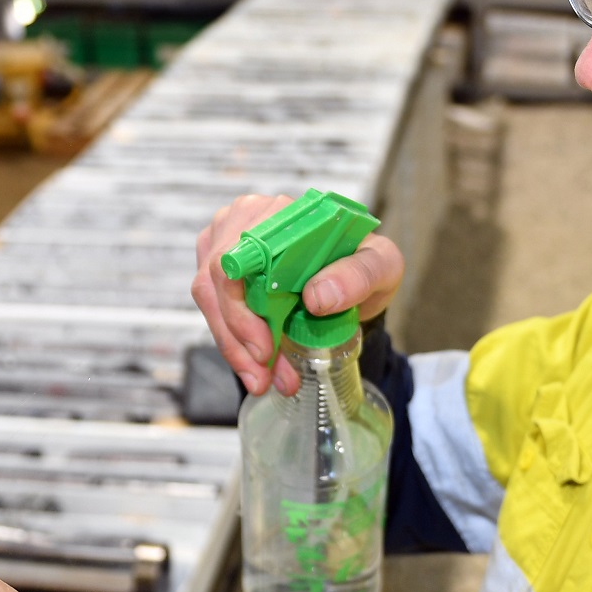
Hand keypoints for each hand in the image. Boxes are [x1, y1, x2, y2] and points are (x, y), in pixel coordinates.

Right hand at [191, 194, 404, 396]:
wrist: (356, 281)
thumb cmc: (364, 266)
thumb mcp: (381, 268)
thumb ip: (359, 276)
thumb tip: (317, 296)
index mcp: (280, 211)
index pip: (239, 255)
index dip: (242, 307)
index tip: (264, 348)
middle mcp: (245, 219)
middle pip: (216, 281)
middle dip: (237, 339)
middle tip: (264, 377)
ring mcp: (226, 242)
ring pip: (210, 300)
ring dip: (234, 347)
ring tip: (264, 379)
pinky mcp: (221, 269)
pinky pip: (214, 310)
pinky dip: (233, 345)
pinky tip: (258, 368)